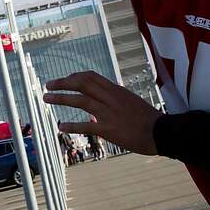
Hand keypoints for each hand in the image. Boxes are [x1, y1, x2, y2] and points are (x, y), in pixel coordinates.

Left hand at [44, 71, 159, 155]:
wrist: (163, 132)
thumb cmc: (150, 119)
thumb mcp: (132, 101)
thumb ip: (117, 98)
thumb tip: (105, 96)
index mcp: (116, 90)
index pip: (91, 76)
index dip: (74, 77)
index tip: (65, 80)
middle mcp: (111, 98)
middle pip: (82, 83)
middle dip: (63, 83)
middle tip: (48, 85)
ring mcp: (109, 113)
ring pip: (80, 100)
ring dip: (61, 98)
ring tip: (46, 98)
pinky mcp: (109, 129)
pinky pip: (86, 125)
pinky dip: (71, 125)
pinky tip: (60, 126)